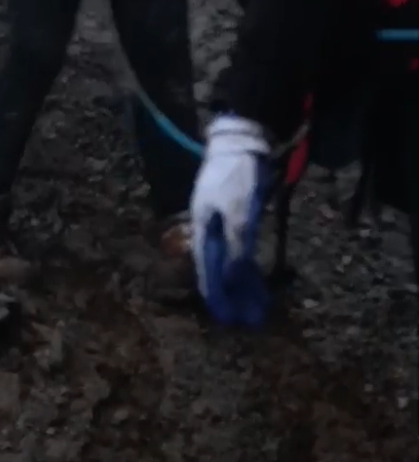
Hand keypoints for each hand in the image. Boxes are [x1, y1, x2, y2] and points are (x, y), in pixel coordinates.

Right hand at [190, 114, 272, 326]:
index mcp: (205, 228)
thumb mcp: (239, 212)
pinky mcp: (238, 217)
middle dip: (232, 295)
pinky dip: (247, 266)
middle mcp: (211, 229)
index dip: (217, 294)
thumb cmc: (237, 175)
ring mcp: (224, 222)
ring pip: (230, 260)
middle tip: (247, 319)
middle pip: (219, 269)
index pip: (208, 269)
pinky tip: (253, 278)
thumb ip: (237, 246)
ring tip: (255, 306)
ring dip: (242, 284)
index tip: (225, 318)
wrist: (242, 141)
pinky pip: (241, 249)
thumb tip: (234, 279)